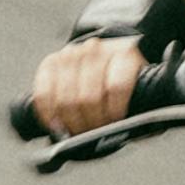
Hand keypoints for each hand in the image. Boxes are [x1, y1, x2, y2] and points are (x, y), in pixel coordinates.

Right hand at [28, 38, 142, 137]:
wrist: (105, 56)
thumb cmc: (123, 77)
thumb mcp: (140, 85)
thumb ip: (140, 102)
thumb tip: (129, 128)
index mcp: (124, 54)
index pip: (116, 86)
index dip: (113, 111)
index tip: (113, 124)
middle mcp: (95, 51)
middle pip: (88, 96)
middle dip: (90, 121)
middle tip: (92, 134)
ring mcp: (70, 55)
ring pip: (66, 98)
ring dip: (71, 121)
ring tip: (78, 132)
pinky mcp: (50, 63)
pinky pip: (44, 93)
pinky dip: (49, 114)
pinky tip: (56, 125)